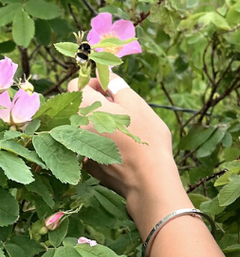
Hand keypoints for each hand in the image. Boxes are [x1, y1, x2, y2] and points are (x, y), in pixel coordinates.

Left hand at [68, 74, 183, 230]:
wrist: (149, 180)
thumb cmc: (146, 139)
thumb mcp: (136, 103)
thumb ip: (116, 85)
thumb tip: (105, 76)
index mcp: (84, 105)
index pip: (77, 83)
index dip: (94, 83)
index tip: (111, 90)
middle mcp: (74, 125)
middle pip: (81, 107)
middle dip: (98, 105)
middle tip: (121, 113)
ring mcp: (78, 148)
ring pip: (86, 128)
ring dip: (100, 126)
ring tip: (123, 134)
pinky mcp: (88, 165)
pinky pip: (91, 148)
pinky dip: (102, 146)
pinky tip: (121, 152)